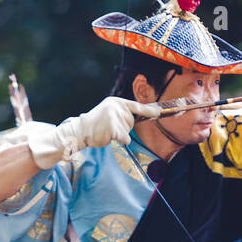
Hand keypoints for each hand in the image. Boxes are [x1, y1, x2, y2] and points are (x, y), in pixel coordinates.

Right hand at [23, 97, 162, 168]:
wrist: (80, 131)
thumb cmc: (96, 124)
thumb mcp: (110, 112)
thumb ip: (124, 113)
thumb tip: (145, 114)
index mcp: (116, 101)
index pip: (137, 106)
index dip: (149, 110)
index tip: (160, 112)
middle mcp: (116, 106)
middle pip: (132, 121)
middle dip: (125, 126)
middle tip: (109, 127)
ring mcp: (114, 117)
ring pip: (127, 131)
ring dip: (119, 134)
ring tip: (106, 131)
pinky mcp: (113, 128)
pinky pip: (124, 138)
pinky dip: (119, 140)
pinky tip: (108, 136)